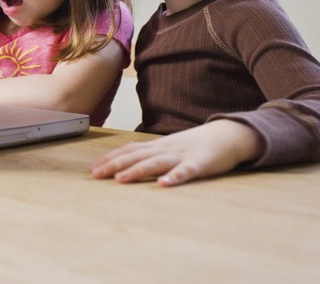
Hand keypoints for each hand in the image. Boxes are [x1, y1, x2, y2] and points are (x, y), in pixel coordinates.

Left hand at [90, 120, 263, 185]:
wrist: (228, 134)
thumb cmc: (195, 144)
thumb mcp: (169, 147)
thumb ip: (150, 154)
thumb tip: (126, 162)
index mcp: (158, 146)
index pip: (129, 151)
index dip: (110, 158)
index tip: (91, 168)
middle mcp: (166, 149)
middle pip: (136, 156)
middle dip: (114, 165)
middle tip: (95, 175)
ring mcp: (182, 155)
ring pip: (156, 162)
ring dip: (137, 170)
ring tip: (120, 179)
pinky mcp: (200, 164)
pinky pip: (186, 171)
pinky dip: (175, 177)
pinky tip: (165, 185)